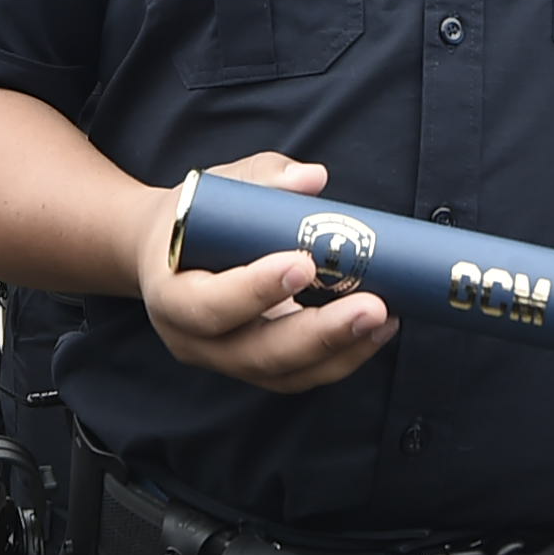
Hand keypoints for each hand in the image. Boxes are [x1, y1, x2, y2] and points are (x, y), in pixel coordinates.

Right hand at [132, 153, 393, 392]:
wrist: (168, 254)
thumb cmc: (195, 216)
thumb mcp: (216, 189)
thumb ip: (262, 179)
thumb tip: (312, 179)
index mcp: (170, 294)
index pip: (209, 305)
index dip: (256, 290)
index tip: (305, 264)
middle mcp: (193, 340)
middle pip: (256, 354)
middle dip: (320, 333)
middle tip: (371, 305)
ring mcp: (226, 360)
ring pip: (286, 373)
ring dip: (342, 349)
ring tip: (385, 316)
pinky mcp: (258, 367)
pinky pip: (302, 376)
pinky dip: (344, 357)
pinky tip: (379, 329)